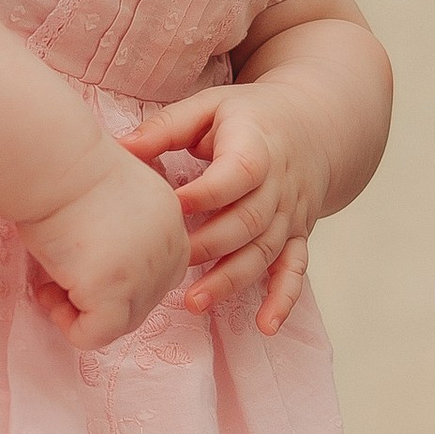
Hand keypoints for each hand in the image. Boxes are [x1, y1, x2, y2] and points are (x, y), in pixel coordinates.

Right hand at [18, 142, 191, 348]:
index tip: (76, 259)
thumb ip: (124, 233)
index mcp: (173, 224)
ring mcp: (145, 275)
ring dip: (80, 312)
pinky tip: (46, 292)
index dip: (114, 279)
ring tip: (48, 285)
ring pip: (119, 324)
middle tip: (55, 278)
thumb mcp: (116, 200)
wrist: (52, 158)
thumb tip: (102, 268)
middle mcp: (170, 251)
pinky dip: (69, 326)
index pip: (155, 276)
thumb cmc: (67, 167)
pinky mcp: (114, 292)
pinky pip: (95, 336)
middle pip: (140, 304)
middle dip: (97, 300)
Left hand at [127, 85, 331, 332]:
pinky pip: (294, 270)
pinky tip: (265, 326)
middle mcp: (279, 187)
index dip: (204, 193)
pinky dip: (282, 299)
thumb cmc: (250, 117)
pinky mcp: (297, 236)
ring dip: (231, 280)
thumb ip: (167, 127)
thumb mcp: (210, 107)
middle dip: (209, 245)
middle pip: (247, 222)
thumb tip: (120, 149)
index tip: (168, 207)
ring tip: (194, 302)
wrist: (315, 125)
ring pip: (264, 253)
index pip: (235, 174)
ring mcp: (290, 216)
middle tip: (171, 262)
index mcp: (256, 148)